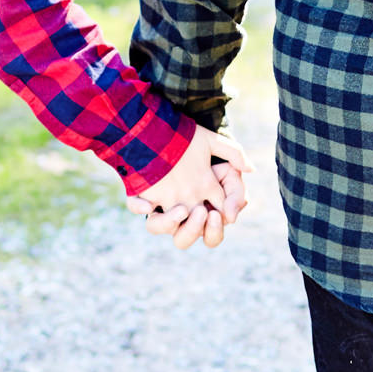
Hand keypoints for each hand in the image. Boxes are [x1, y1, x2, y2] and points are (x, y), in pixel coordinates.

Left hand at [125, 129, 250, 250]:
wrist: (182, 133)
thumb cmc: (207, 155)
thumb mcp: (228, 167)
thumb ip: (237, 190)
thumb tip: (232, 216)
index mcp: (201, 212)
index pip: (211, 233)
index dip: (214, 228)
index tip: (216, 213)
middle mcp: (178, 211)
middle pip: (183, 239)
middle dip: (194, 230)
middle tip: (202, 211)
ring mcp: (159, 201)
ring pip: (157, 227)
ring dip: (169, 223)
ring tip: (181, 209)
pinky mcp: (142, 188)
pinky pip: (135, 205)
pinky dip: (139, 206)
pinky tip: (148, 203)